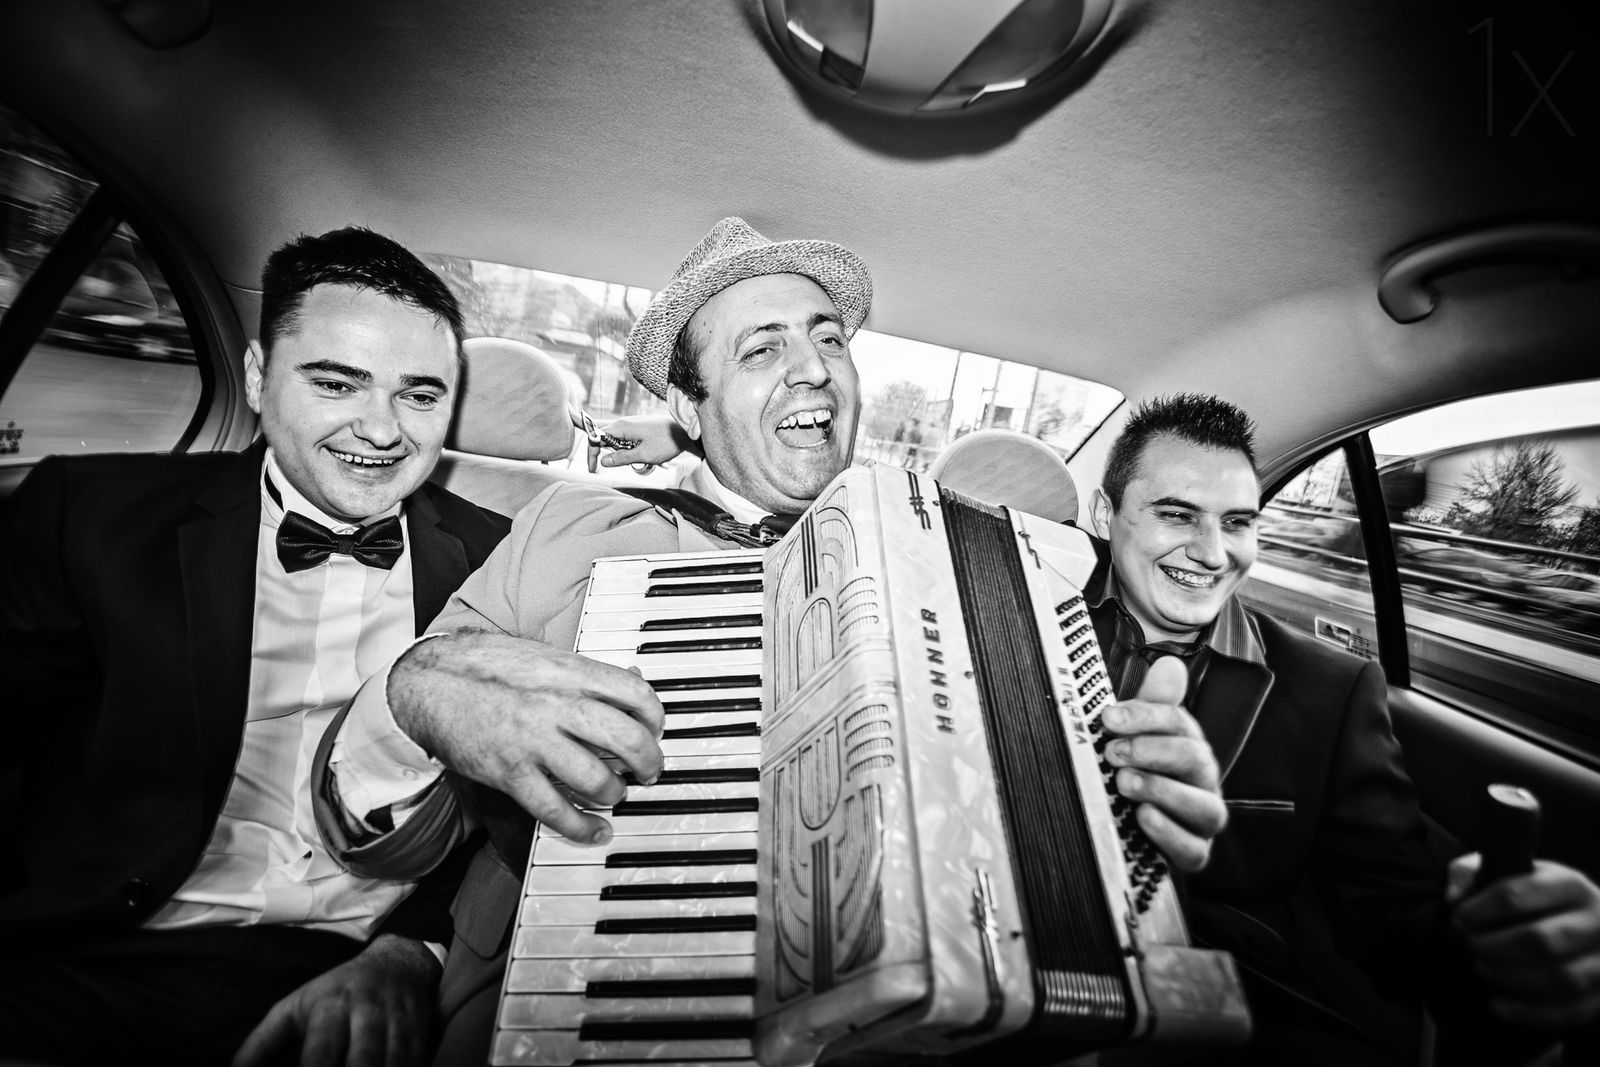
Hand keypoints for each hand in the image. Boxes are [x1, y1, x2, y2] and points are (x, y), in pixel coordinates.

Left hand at [232, 934, 439, 1066]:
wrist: (397, 962)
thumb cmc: (336, 992)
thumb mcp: (294, 1008)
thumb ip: (261, 1044)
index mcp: (329, 1008)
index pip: (319, 1056)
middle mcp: (366, 1013)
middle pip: (360, 1063)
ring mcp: (397, 1023)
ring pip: (390, 1066)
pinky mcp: (420, 1033)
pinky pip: (412, 1064)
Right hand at [390, 630, 664, 843]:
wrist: (430, 681)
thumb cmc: (489, 667)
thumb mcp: (545, 657)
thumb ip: (587, 674)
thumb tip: (633, 684)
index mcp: (570, 672)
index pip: (636, 694)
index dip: (656, 717)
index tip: (655, 729)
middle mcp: (557, 705)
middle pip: (627, 738)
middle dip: (649, 761)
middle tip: (649, 770)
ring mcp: (533, 741)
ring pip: (597, 779)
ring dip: (617, 794)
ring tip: (616, 794)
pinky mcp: (510, 773)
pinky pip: (555, 810)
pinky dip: (583, 827)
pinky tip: (596, 830)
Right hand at [585, 414, 694, 472]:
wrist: (685, 431)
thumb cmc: (667, 442)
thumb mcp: (643, 455)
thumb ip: (621, 458)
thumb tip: (603, 461)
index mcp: (621, 427)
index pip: (596, 438)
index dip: (592, 453)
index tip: (593, 469)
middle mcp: (623, 423)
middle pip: (602, 438)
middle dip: (604, 453)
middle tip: (613, 466)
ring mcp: (630, 424)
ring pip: (613, 440)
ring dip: (619, 452)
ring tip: (637, 457)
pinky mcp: (636, 427)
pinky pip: (623, 438)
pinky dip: (626, 448)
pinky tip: (639, 453)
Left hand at [1099, 656, 1225, 872]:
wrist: (1133, 831)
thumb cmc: (1138, 774)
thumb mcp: (1137, 737)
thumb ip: (1152, 705)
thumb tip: (1170, 664)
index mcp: (1189, 745)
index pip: (1179, 723)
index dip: (1145, 715)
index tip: (1108, 716)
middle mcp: (1203, 780)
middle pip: (1195, 759)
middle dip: (1152, 751)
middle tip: (1112, 752)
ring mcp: (1201, 819)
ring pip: (1203, 807)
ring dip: (1162, 791)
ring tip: (1125, 782)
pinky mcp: (1193, 853)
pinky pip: (1193, 849)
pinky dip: (1169, 833)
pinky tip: (1144, 818)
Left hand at [1447, 855, 1599, 1030]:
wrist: (1584, 920)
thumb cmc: (1536, 896)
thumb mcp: (1508, 870)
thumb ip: (1471, 873)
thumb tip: (1453, 898)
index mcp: (1569, 884)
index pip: (1518, 894)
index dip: (1480, 910)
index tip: (1458, 920)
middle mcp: (1596, 921)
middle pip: (1541, 940)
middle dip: (1494, 947)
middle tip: (1470, 947)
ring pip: (1561, 978)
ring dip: (1512, 978)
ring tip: (1482, 969)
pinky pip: (1572, 1011)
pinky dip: (1530, 1013)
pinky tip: (1498, 1005)